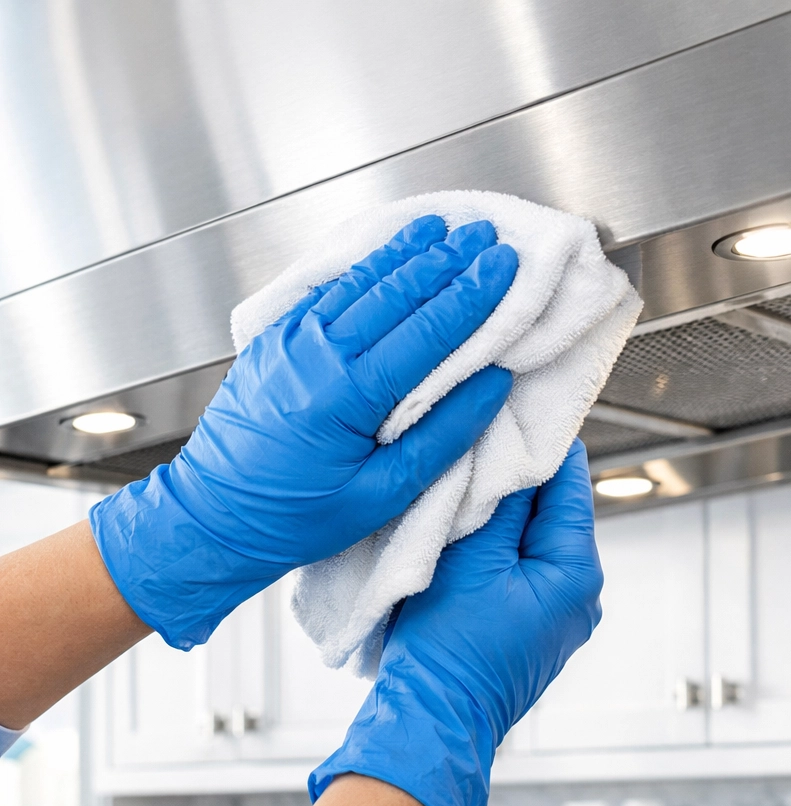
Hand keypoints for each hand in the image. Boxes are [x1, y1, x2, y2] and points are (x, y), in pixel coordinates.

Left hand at [90, 216, 517, 648]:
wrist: (213, 516)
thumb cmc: (297, 517)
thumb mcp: (381, 496)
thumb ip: (441, 438)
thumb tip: (490, 385)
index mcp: (350, 395)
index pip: (427, 329)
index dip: (471, 294)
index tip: (503, 266)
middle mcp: (319, 354)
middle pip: (397, 292)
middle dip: (448, 260)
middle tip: (486, 237)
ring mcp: (291, 340)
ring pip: (361, 282)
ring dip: (407, 253)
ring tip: (444, 230)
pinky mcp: (275, 339)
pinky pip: (328, 291)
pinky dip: (364, 267)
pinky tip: (385, 253)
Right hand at [310, 439, 602, 805]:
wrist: (431, 720)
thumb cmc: (449, 648)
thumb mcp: (473, 557)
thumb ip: (501, 498)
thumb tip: (515, 446)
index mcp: (577, 573)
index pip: (570, 484)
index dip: (543, 442)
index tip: (518, 408)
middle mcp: (580, 594)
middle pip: (554, 510)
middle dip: (519, 478)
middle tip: (481, 443)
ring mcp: (559, 615)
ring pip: (535, 539)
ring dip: (506, 513)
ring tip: (468, 485)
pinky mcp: (534, 627)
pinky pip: (522, 568)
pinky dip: (500, 546)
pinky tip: (469, 532)